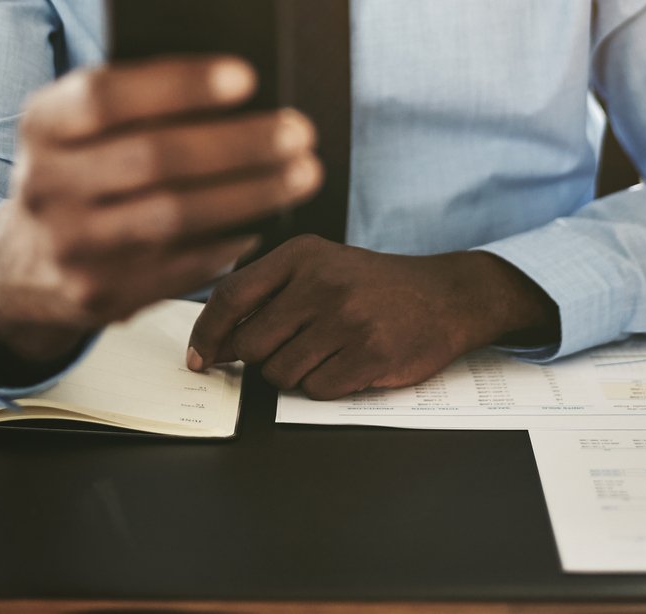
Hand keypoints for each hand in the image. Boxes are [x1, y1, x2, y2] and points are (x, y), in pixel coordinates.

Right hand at [0, 57, 320, 374]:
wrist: (21, 266)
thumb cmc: (76, 172)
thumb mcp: (75, 128)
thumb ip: (133, 103)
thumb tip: (235, 87)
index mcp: (41, 127)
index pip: (106, 97)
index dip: (179, 85)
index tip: (247, 76)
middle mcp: (46, 186)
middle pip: (153, 158)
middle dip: (238, 143)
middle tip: (298, 131)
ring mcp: (72, 248)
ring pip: (174, 217)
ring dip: (251, 193)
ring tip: (302, 173)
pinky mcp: (100, 296)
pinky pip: (180, 267)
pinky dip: (231, 240)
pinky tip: (266, 218)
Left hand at [184, 237, 558, 399]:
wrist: (446, 295)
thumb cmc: (373, 285)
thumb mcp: (321, 266)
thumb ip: (270, 292)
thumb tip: (216, 338)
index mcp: (301, 255)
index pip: (231, 296)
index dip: (207, 333)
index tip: (199, 357)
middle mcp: (321, 282)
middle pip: (252, 344)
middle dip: (260, 359)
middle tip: (288, 349)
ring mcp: (347, 319)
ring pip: (281, 373)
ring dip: (296, 374)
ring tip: (327, 352)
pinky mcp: (370, 355)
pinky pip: (317, 390)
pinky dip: (326, 386)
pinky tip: (349, 364)